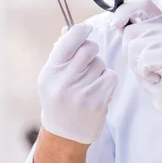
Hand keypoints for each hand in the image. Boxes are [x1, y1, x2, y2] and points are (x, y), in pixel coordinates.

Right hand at [38, 23, 117, 143]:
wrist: (65, 133)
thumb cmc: (58, 99)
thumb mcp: (51, 77)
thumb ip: (61, 54)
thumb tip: (71, 29)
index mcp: (50, 73)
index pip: (68, 41)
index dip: (80, 31)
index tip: (86, 28)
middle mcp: (64, 82)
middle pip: (89, 49)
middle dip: (91, 50)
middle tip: (87, 60)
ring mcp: (82, 92)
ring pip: (101, 63)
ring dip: (98, 69)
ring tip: (88, 83)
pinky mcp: (98, 101)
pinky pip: (111, 76)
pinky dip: (107, 80)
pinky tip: (98, 90)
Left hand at [110, 0, 161, 115]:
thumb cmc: (156, 72)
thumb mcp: (141, 49)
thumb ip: (132, 34)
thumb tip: (117, 21)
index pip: (143, 5)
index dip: (125, 11)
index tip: (114, 24)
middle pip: (131, 31)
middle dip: (129, 52)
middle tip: (144, 64)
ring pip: (134, 48)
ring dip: (136, 65)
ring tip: (151, 71)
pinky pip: (144, 61)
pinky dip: (144, 73)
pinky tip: (157, 77)